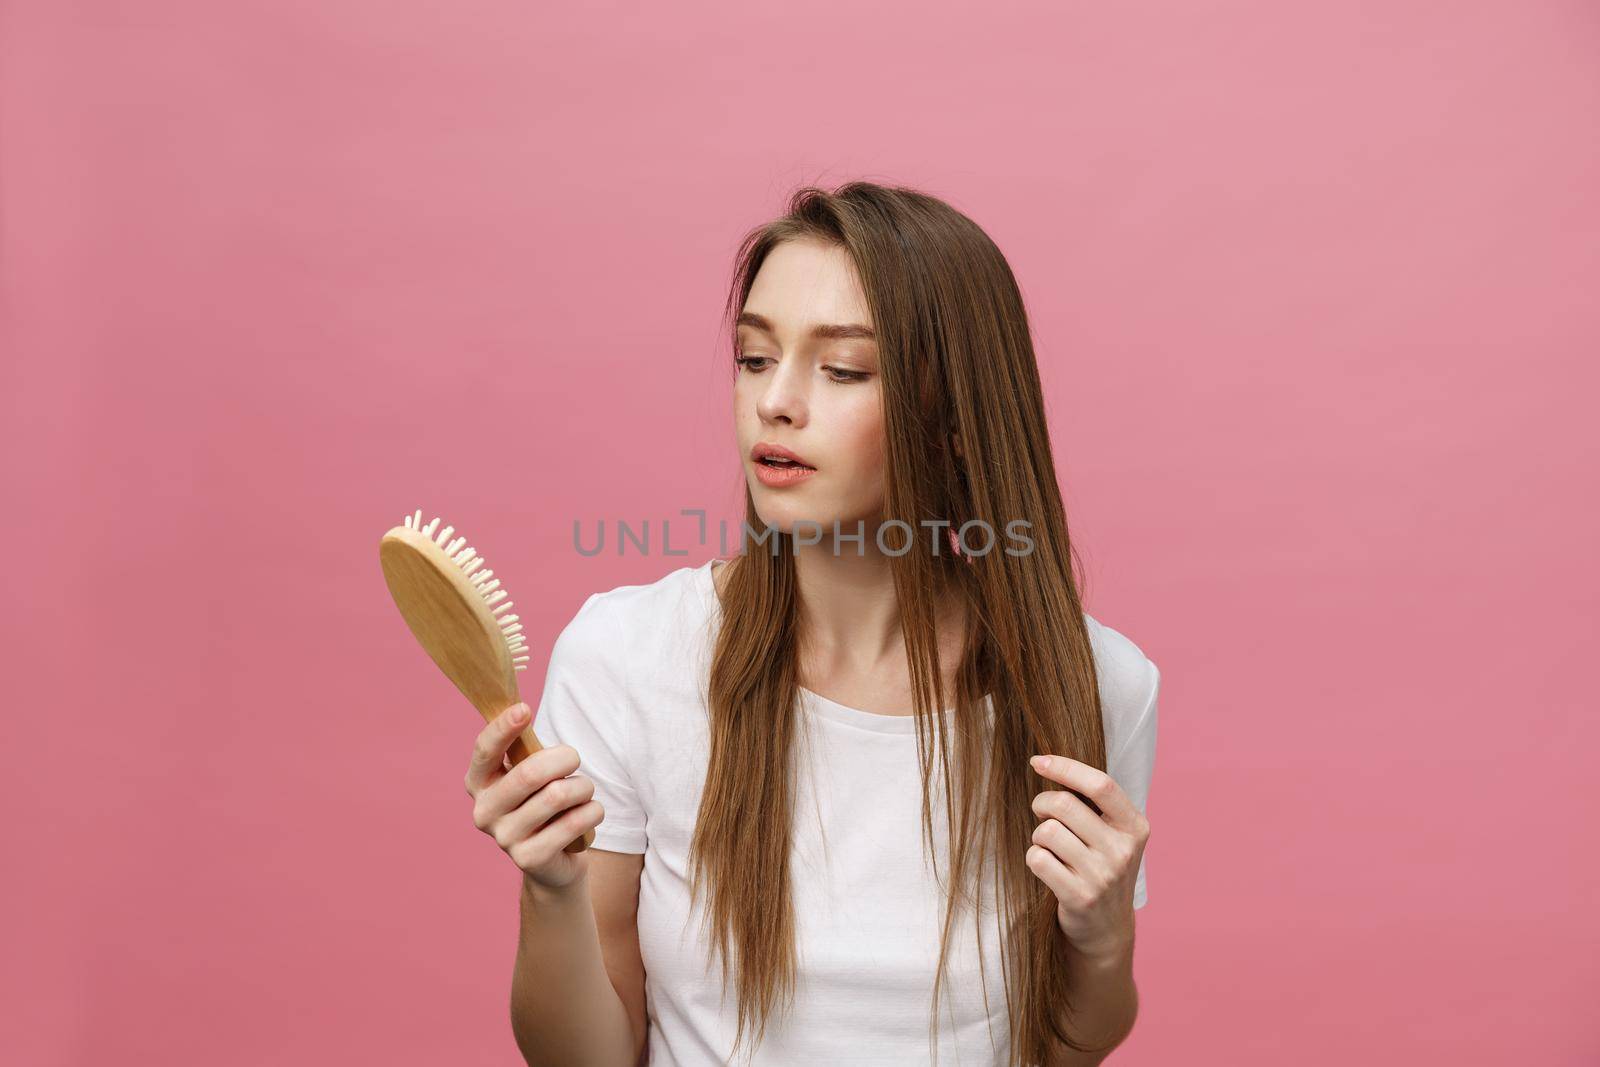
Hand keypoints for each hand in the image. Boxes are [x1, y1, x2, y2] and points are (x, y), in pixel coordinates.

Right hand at [464, 702, 604, 891]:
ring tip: (584, 790)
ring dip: (583, 787)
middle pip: (529, 774)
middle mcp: (484, 811)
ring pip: (557, 796)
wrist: (553, 860)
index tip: (524, 708)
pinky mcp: (529, 859)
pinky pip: (574, 822)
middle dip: (564, 758)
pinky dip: (592, 811)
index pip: (485, 750)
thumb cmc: (543, 801)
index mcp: (479, 782)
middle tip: (575, 758)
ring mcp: (504, 838)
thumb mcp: (531, 773)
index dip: (503, 728)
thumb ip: (525, 749)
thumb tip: (521, 711)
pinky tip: (589, 813)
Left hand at [1025, 753, 1148, 958]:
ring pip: (1047, 831)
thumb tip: (1048, 764)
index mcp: (1135, 826)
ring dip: (1039, 835)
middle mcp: (1123, 850)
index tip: (1038, 761)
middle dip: (1042, 803)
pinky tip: (1047, 866)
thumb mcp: (1113, 834)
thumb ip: (1093, 803)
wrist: (1106, 928)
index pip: (1100, 784)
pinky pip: (1038, 858)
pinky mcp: (1080, 896)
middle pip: (1064, 804)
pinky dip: (1034, 857)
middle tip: (1043, 814)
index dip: (1065, 767)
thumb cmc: (1101, 866)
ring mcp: (1103, 876)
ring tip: (1050, 847)